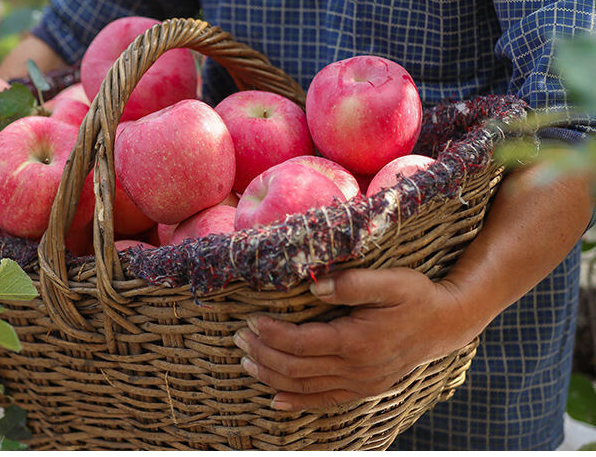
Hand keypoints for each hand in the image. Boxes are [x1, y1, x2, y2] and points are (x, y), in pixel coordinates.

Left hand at [233, 267, 472, 410]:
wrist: (444, 325)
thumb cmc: (416, 296)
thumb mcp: (391, 280)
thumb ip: (353, 283)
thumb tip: (315, 286)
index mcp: (357, 342)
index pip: (301, 343)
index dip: (272, 334)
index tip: (250, 320)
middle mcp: (356, 370)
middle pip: (296, 368)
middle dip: (263, 353)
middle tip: (237, 337)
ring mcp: (359, 384)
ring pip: (305, 388)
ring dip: (271, 375)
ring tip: (245, 360)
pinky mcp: (363, 389)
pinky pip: (324, 402)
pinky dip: (296, 402)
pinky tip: (276, 400)